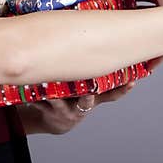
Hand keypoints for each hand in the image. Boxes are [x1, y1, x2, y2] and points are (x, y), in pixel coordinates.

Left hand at [19, 82, 136, 134]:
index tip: (132, 81)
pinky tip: (30, 89)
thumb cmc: (71, 98)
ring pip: (59, 101)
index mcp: (94, 98)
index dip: (123, 89)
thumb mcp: (84, 91)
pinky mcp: (50, 113)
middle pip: (88, 100)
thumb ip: (89, 74)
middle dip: (88, 93)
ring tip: (49, 86)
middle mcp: (82, 106)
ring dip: (54, 93)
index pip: (112, 95)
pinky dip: (36, 97)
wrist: (52, 120)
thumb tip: (100, 42)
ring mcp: (67, 112)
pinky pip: (42, 103)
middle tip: (88, 89)